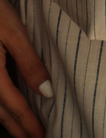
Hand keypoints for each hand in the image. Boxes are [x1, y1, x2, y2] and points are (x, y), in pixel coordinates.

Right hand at [0, 0, 51, 137]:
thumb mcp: (14, 32)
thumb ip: (30, 62)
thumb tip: (47, 92)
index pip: (13, 105)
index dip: (28, 123)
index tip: (42, 136)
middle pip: (0, 112)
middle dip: (18, 128)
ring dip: (9, 119)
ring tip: (25, 130)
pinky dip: (1, 105)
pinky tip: (11, 106)